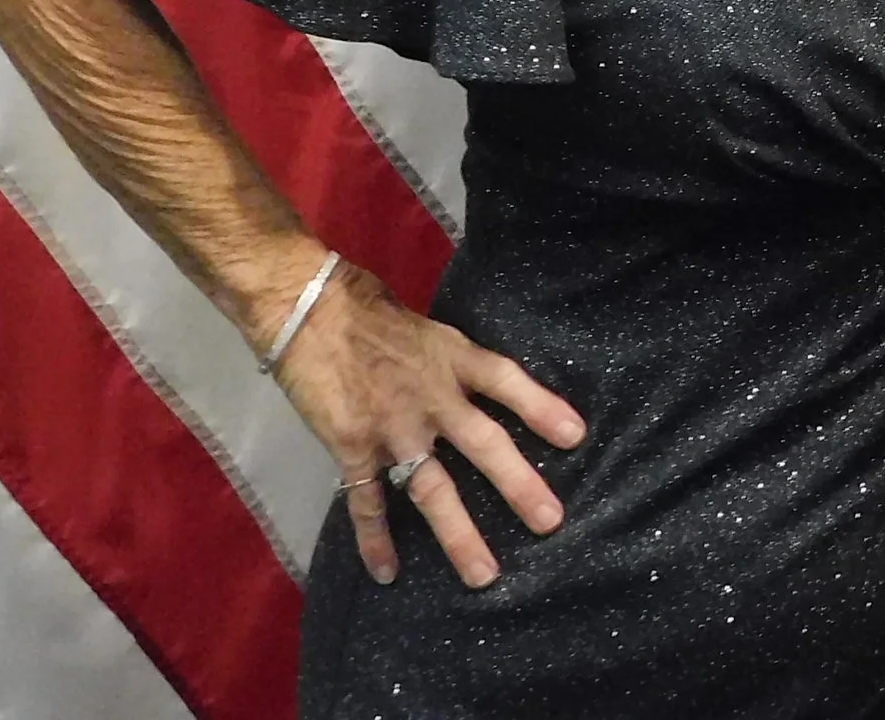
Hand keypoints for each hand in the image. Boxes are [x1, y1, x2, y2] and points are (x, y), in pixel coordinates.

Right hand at [271, 257, 585, 586]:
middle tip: (550, 521)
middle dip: (519, 485)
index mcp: (454, 358)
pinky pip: (368, 502)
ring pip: (433, 489)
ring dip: (459, 534)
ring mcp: (393, 427)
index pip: (508, 382)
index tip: (576, 436)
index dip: (542, 407)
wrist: (308, 309)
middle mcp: (433, 397)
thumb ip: (452, 362)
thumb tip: (477, 385)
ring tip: (484, 574)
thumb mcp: (428, 328)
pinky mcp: (353, 447)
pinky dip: (376, 540)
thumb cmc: (369, 311)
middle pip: (485, 444)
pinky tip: (387, 573)